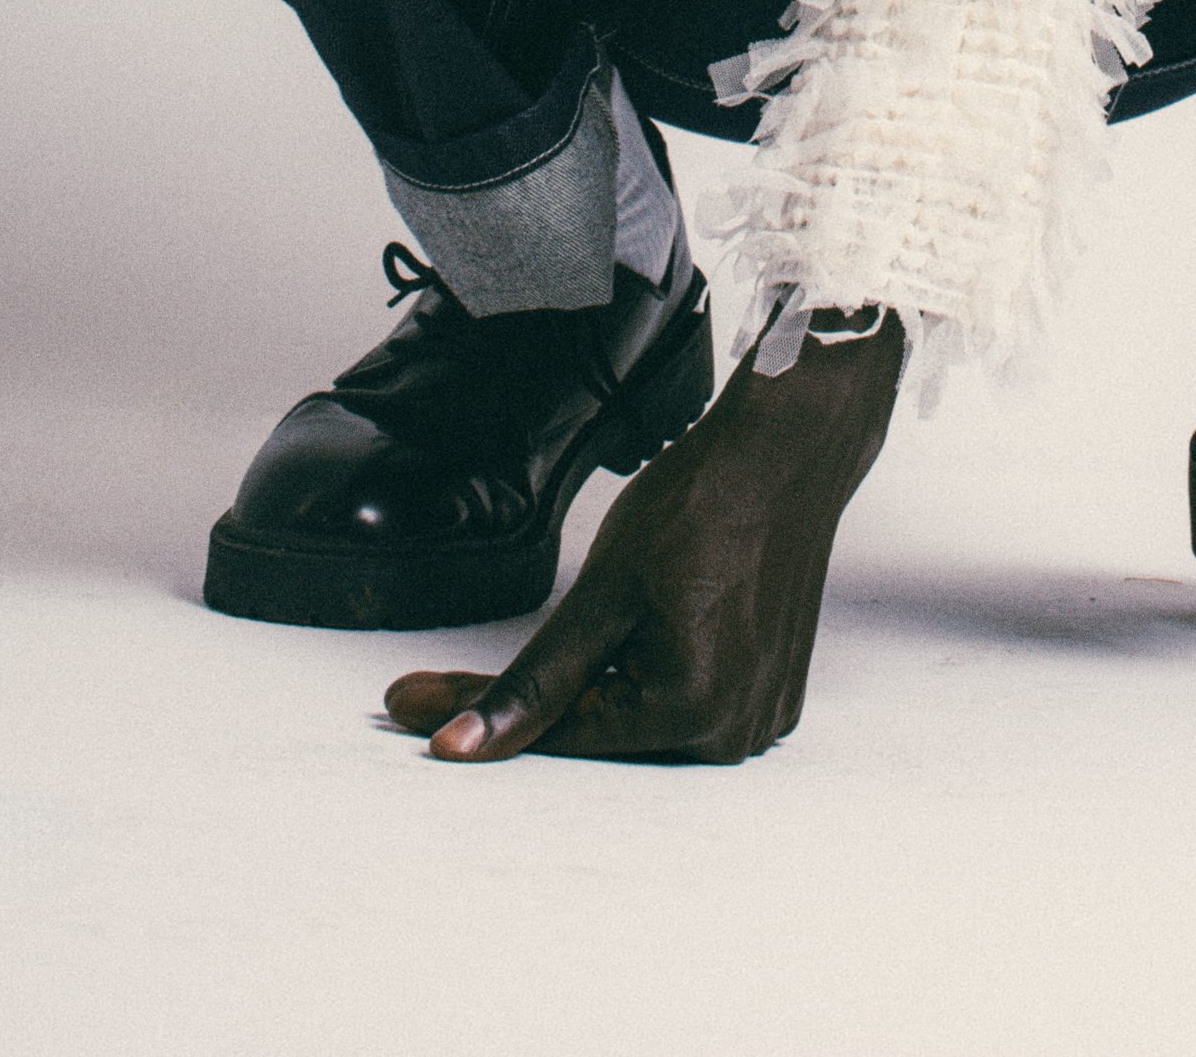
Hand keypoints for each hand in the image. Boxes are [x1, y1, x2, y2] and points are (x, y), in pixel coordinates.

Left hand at [385, 307, 903, 766]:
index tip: (409, 700)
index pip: (560, 735)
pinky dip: (642, 679)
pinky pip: (684, 707)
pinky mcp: (769, 694)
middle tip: (450, 680)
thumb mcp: (601, 592)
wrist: (786, 450)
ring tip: (579, 633)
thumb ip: (534, 681)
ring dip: (594, 691)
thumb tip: (463, 745)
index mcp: (692, 712)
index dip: (478, 714)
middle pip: (603, 738)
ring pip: (641, 724)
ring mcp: (759, 718)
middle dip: (536, 705)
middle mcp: (734, 734)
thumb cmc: (702, 503)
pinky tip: (630, 636)